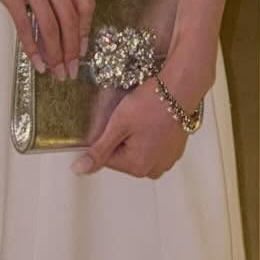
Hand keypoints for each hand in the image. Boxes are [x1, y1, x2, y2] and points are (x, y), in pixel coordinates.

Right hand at [0, 0, 94, 78]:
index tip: (81, 50)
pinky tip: (35, 60)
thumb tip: (62, 26)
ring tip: (54, 70)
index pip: (85, 4)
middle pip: (69, 19)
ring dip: (54, 54)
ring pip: (49, 26)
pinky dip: (31, 47)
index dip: (84, 31)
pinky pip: (24, 25)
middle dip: (71, 51)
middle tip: (68, 70)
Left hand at [71, 78, 191, 179]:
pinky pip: (154, 146)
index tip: (115, 119)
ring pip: (139, 150)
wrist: (180, 89)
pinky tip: (153, 119)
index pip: (107, 157)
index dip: (107, 135)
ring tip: (142, 116)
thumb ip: (98, 150)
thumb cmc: (149, 104)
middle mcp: (153, 170)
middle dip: (122, 137)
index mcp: (137, 167)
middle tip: (130, 116)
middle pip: (124, 156)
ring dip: (136, 136)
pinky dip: (150, 135)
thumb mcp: (118, 124)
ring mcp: (167, 161)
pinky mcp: (176, 151)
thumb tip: (78, 170)